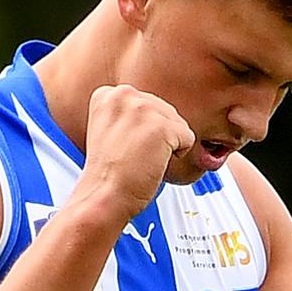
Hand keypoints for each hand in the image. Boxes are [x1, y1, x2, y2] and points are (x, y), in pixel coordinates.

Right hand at [78, 84, 195, 217]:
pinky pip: (188, 139)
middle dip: (157, 137)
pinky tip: (152, 164)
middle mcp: (124, 94)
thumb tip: (160, 112)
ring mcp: (143, 109)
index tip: (124, 146)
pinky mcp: (161, 127)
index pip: (148, 104)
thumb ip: (132, 114)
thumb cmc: (108, 173)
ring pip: (178, 125)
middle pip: (166, 112)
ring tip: (141, 159)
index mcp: (108, 94)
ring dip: (166, 146)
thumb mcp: (112, 129)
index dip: (143, 130)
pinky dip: (176, 157)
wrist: (103, 196)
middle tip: (133, 155)